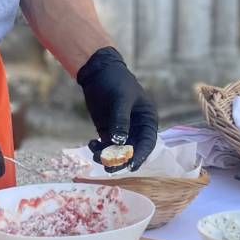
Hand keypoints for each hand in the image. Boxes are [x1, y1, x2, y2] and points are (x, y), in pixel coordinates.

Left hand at [76, 47, 157, 171]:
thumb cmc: (115, 82)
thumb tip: (119, 142)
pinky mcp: (108, 132)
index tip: (131, 166)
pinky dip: (98, 149)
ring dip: (107, 157)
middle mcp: (137, 129)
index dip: (140, 155)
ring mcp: (122, 132)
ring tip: (95, 153)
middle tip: (108, 166)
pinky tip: (91, 143)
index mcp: (147, 120)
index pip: (147, 142)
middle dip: (120, 160)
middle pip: (132, 151)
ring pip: (117, 152)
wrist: (97, 73)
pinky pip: (105, 147)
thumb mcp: (120, 99)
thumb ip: (121, 120)